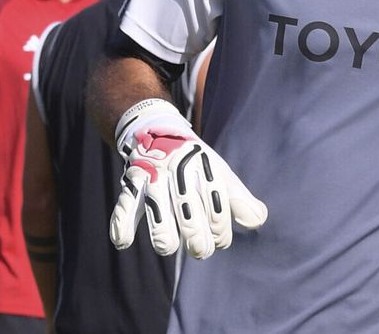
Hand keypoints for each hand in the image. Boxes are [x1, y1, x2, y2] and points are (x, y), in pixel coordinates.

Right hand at [110, 98, 266, 258]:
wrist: (157, 128)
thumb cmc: (195, 161)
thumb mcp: (220, 172)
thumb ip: (238, 198)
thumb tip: (257, 221)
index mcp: (205, 168)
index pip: (218, 208)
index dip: (221, 232)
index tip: (220, 241)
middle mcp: (179, 170)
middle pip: (189, 213)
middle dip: (197, 242)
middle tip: (200, 250)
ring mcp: (153, 176)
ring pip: (158, 213)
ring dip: (164, 238)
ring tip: (169, 245)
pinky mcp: (131, 183)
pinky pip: (125, 206)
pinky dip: (121, 226)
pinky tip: (124, 241)